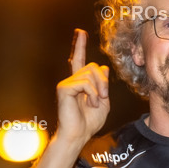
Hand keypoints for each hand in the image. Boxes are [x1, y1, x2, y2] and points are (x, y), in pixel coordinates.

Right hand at [55, 29, 109, 145]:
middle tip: (104, 96)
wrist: (78, 135)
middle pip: (93, 66)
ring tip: (94, 102)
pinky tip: (89, 103)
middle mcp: (71, 80)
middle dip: (103, 80)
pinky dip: (92, 93)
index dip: (80, 46)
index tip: (80, 32)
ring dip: (99, 89)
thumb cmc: (89, 122)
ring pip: (90, 73)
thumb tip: (104, 68)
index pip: (79, 60)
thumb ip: (104, 85)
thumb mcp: (103, 102)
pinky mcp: (64, 88)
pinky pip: (84, 82)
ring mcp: (66, 84)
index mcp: (79, 83)